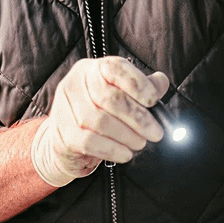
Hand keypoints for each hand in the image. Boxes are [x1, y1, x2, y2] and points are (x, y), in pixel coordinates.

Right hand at [30, 57, 169, 187]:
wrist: (65, 142)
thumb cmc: (100, 115)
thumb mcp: (120, 95)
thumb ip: (143, 87)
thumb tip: (161, 82)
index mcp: (91, 69)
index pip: (114, 68)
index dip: (137, 83)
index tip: (153, 100)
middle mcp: (75, 84)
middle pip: (110, 98)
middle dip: (138, 118)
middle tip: (156, 132)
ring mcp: (65, 108)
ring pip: (100, 121)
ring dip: (127, 136)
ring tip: (140, 143)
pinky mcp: (62, 133)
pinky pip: (90, 142)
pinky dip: (112, 150)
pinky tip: (125, 154)